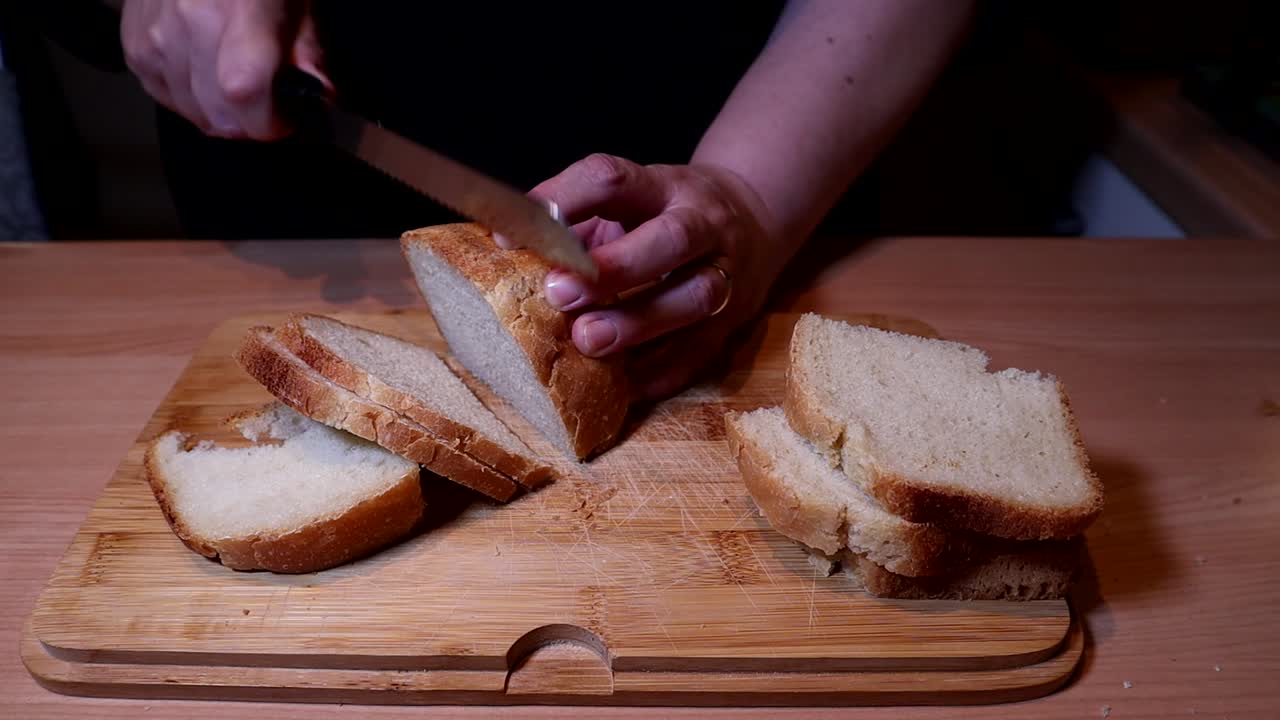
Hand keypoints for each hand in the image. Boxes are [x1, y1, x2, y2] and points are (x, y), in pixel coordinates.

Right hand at [120, 0, 328, 138]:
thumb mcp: (302, 5)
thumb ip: (311, 52)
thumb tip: (326, 97)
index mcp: (242, 11)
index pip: (243, 91)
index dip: (268, 122)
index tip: (287, 119)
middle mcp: (190, 21)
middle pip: (215, 113)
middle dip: (249, 124)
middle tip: (266, 105)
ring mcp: (156, 32)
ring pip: (189, 111)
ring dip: (218, 113)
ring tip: (236, 87)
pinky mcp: (133, 40)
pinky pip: (161, 93)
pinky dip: (187, 97)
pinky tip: (205, 77)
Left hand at [509, 154, 783, 400]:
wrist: (754, 221)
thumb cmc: (662, 216)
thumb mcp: (627, 200)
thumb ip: (573, 219)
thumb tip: (506, 244)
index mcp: (663, 187)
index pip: (614, 181)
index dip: (564, 201)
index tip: (517, 233)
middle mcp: (704, 224)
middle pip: (672, 238)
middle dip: (616, 268)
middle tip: (559, 293)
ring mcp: (728, 272)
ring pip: (695, 297)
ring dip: (639, 323)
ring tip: (588, 340)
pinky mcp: (735, 320)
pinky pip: (703, 350)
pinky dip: (662, 370)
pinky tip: (624, 384)